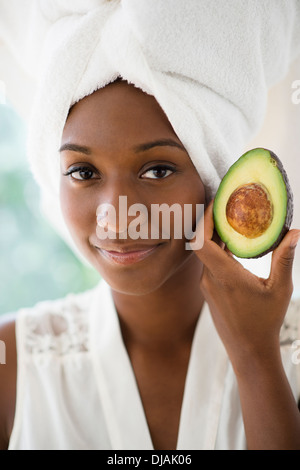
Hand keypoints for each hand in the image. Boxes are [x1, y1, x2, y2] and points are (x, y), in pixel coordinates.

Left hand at [193, 200, 299, 371]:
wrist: (248, 351)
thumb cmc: (264, 322)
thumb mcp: (280, 289)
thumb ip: (284, 258)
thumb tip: (294, 232)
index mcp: (224, 275)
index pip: (200, 241)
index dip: (204, 220)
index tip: (216, 204)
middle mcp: (210, 278)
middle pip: (201, 242)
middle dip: (211, 222)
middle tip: (227, 206)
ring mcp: (206, 285)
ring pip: (205, 253)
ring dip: (215, 236)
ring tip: (232, 221)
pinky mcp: (209, 290)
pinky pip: (208, 263)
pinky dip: (217, 250)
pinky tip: (233, 245)